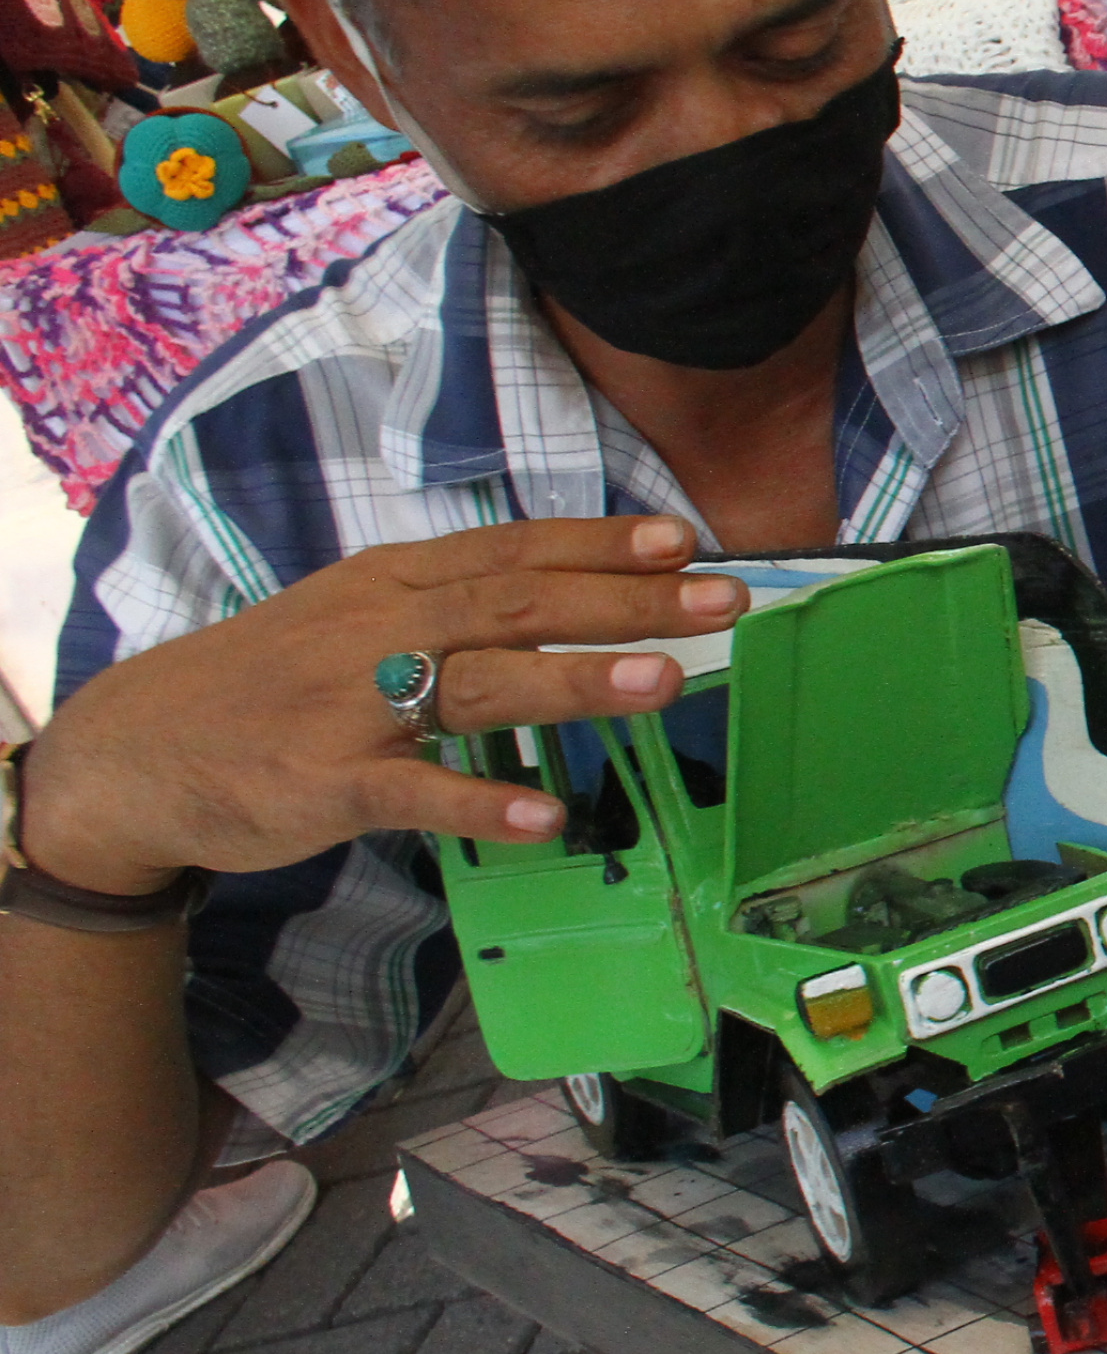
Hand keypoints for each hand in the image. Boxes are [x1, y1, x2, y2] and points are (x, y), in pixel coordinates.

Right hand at [19, 517, 747, 894]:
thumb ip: (450, 606)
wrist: (135, 749)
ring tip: (666, 681)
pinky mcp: (326, 781)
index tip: (686, 539)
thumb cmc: (269, 682)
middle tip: (724, 603)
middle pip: (520, 605)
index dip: (600, 542)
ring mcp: (352, 704)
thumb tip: (565, 593)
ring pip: (481, 683)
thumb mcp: (354, 616)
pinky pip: (415, 791)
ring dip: (578, 681)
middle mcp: (379, 627)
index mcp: (393, 583)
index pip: (514, 550)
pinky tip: (550, 814)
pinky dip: (483, 800)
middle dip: (628, 601)